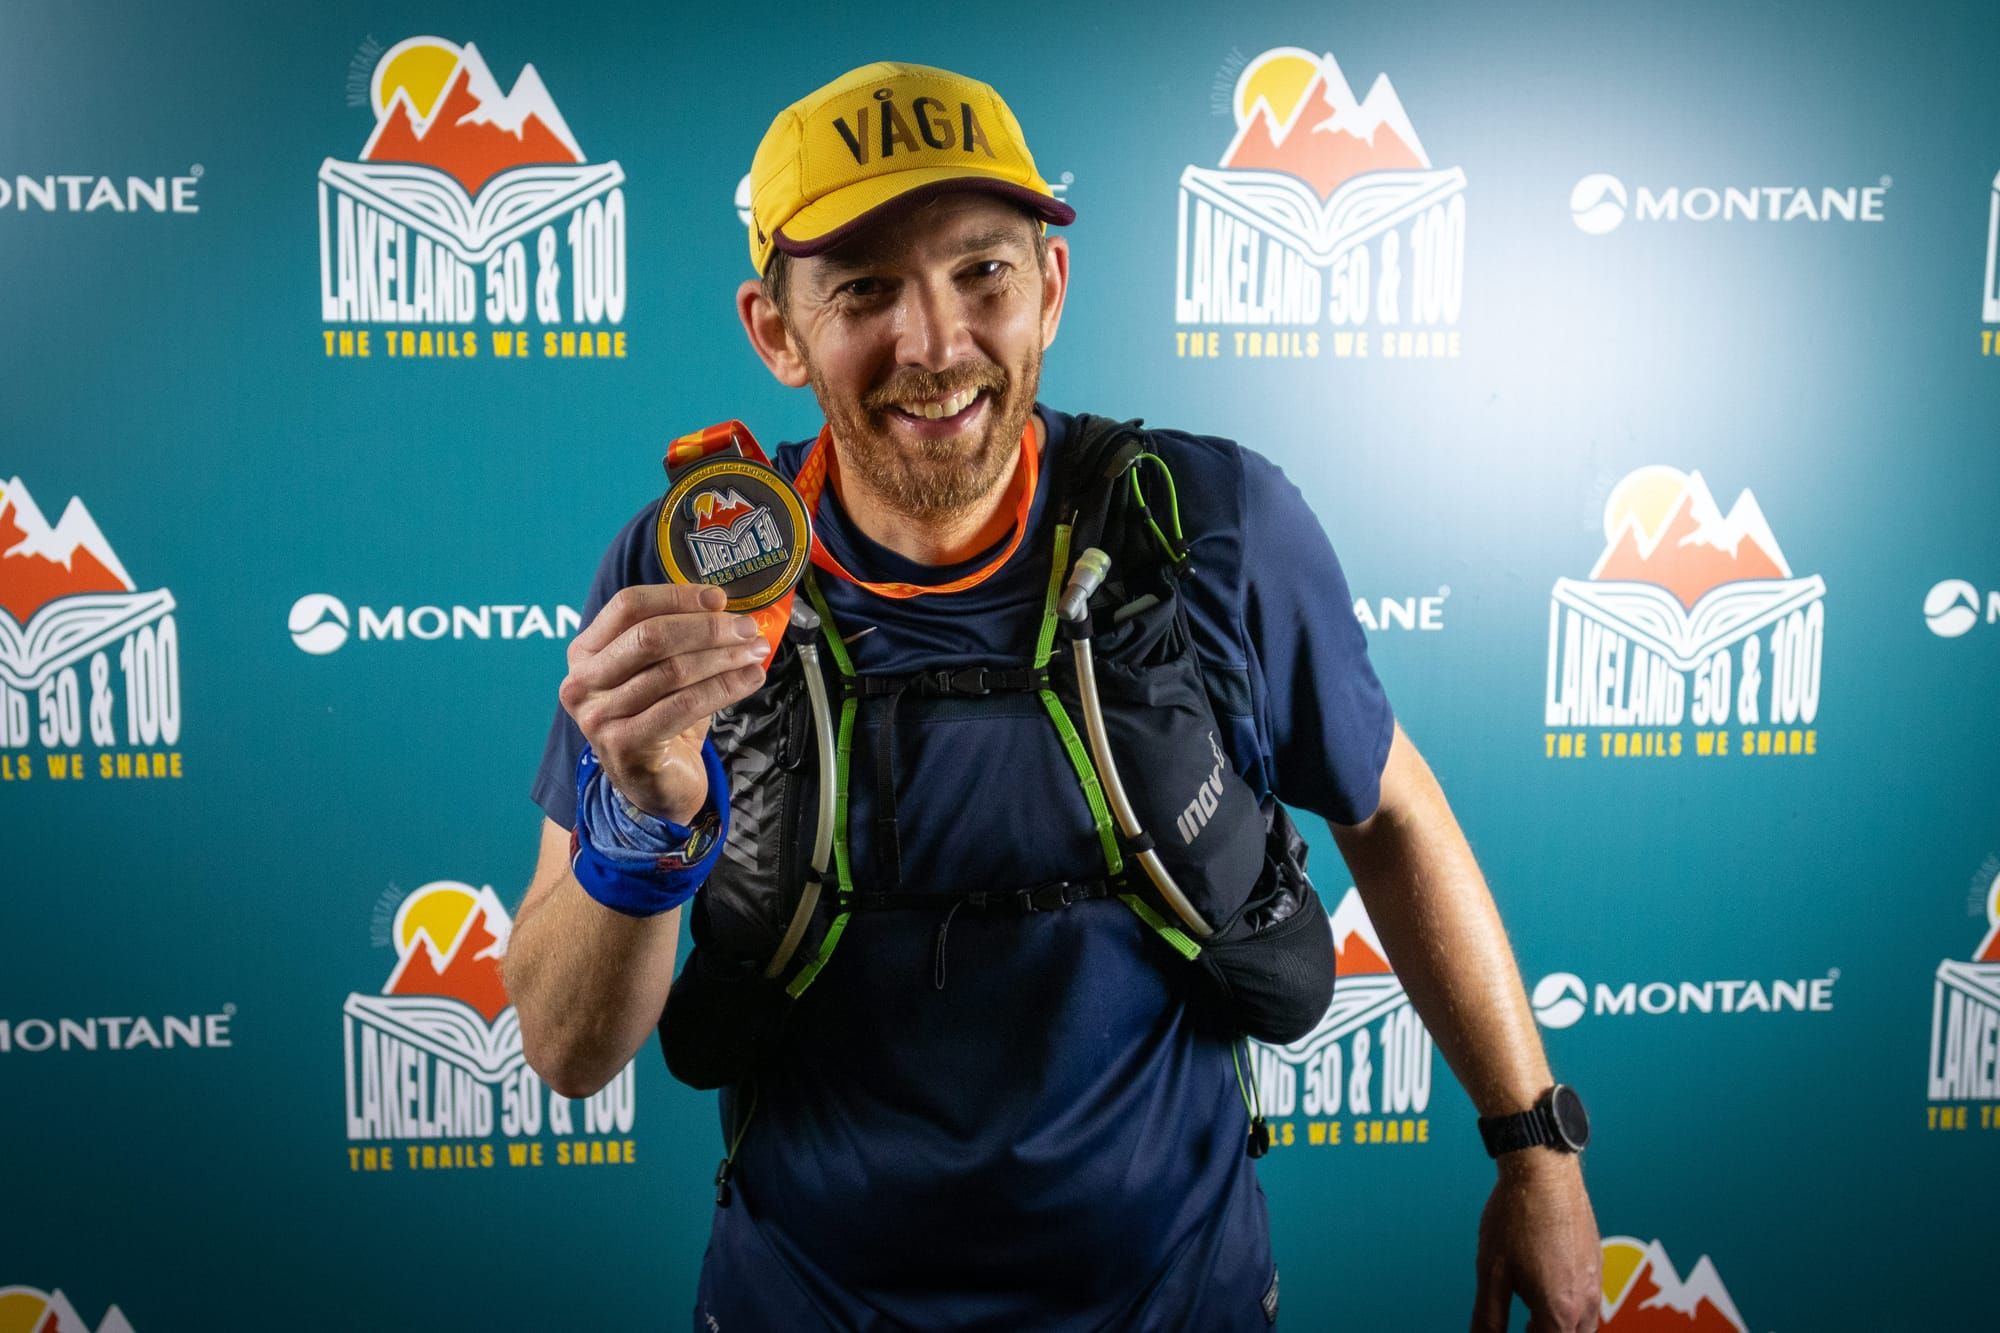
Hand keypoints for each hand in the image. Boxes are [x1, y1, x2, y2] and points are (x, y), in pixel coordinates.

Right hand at [559, 583, 766, 822]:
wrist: (654, 784)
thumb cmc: (659, 718)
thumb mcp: (659, 671)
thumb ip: (679, 637)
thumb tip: (724, 607)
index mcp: (585, 652)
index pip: (628, 606)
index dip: (676, 596)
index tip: (718, 598)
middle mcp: (583, 682)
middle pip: (651, 636)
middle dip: (707, 628)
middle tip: (748, 628)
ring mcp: (599, 716)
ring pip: (673, 671)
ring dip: (724, 658)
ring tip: (756, 652)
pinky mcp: (626, 745)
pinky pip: (685, 705)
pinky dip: (724, 687)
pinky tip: (751, 679)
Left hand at [1471, 1150, 1600, 1332]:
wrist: (1544, 1170)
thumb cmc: (1517, 1215)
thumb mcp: (1491, 1273)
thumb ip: (1488, 1317)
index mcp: (1560, 1310)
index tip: (1513, 1331)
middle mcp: (1585, 1301)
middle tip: (1520, 1328)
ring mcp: (1595, 1281)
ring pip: (1585, 1325)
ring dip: (1558, 1327)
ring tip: (1529, 1316)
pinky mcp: (1596, 1262)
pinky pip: (1589, 1301)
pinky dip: (1569, 1308)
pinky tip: (1546, 1288)